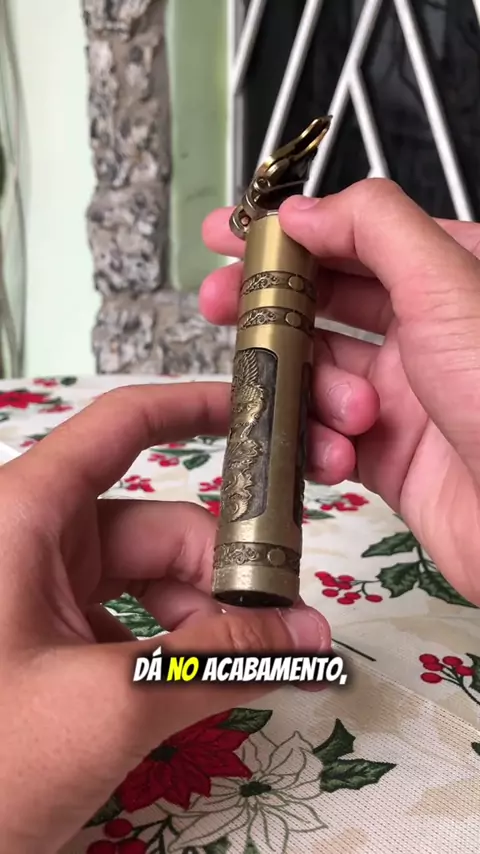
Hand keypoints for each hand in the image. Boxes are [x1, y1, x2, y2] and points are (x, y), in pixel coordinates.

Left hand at [0, 383, 329, 851]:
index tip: (261, 416)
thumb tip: (308, 636)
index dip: (197, 408)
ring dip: (208, 618)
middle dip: (229, 569)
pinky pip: (129, 622)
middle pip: (158, 524)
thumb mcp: (107, 703)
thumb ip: (216, 660)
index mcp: (25, 514)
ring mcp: (38, 593)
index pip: (123, 426)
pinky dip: (175, 646)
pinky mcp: (45, 640)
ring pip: (150, 580)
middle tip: (291, 622)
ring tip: (259, 665)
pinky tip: (207, 683)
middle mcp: (32, 539)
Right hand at [200, 179, 479, 606]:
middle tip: (220, 304)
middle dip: (272, 306)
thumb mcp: (448, 285)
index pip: (354, 237)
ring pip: (319, 374)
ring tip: (348, 412)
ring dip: (312, 389)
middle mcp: (426, 331)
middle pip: (325, 304)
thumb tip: (303, 211)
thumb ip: (373, 229)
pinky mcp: (389, 455)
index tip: (230, 235)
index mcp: (447, 276)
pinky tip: (341, 455)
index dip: (289, 233)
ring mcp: (405, 395)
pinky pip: (327, 437)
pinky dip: (321, 446)